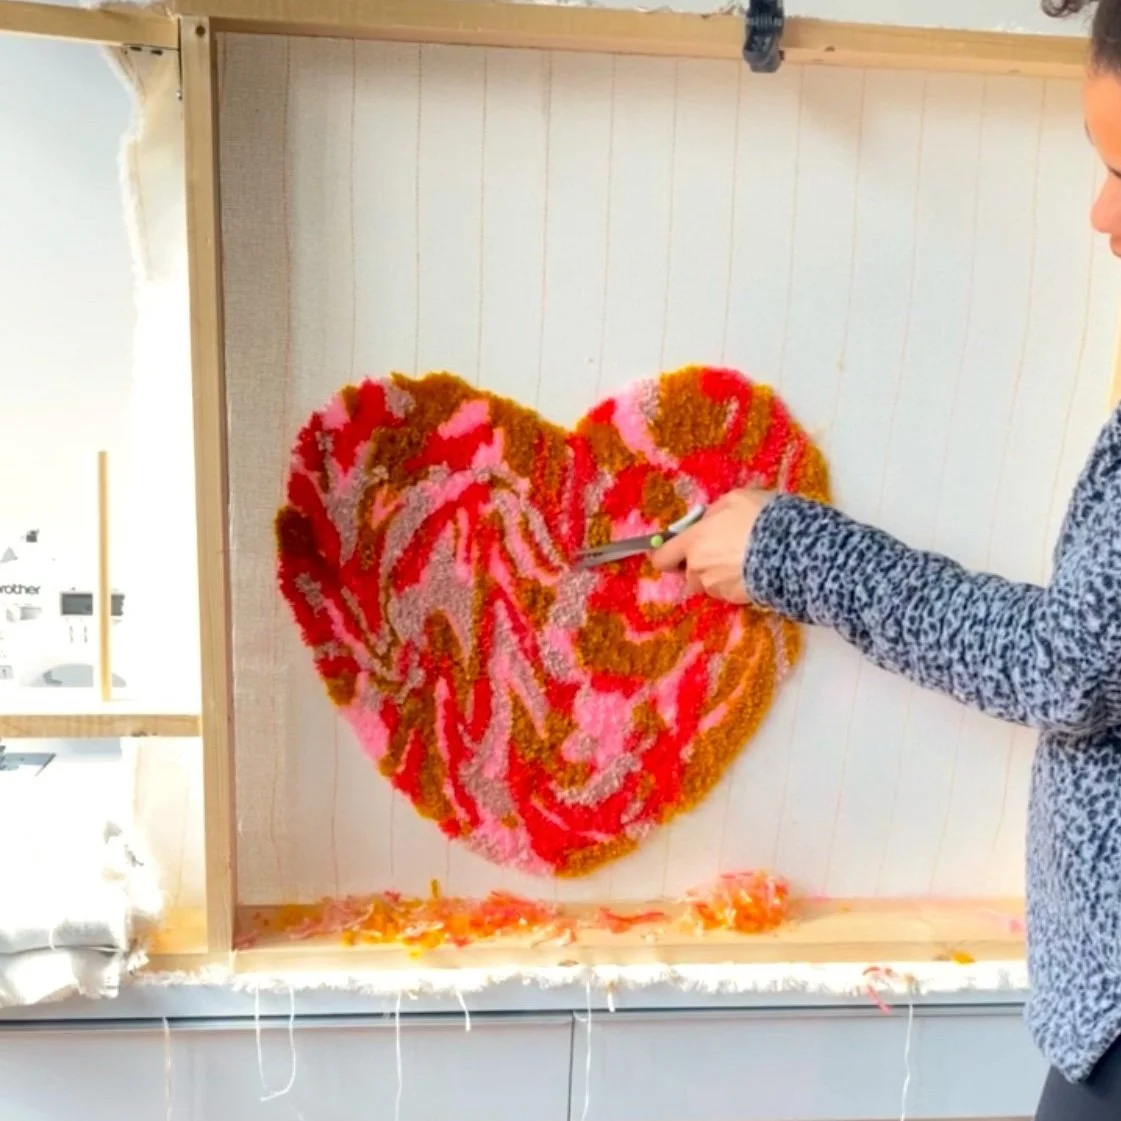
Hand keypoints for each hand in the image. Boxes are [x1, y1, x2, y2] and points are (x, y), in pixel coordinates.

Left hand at [651, 489, 772, 603]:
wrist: (793, 550)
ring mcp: (716, 587)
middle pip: (687, 575)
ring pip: (708, 585)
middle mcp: (698, 568)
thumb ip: (713, 512)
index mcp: (694, 542)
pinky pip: (727, 592)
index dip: (667, 556)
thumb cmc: (761, 519)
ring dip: (716, 576)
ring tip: (740, 562)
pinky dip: (734, 584)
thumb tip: (706, 520)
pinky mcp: (735, 600)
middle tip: (719, 553)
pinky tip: (751, 571)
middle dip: (698, 566)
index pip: (662, 558)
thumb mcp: (735, 500)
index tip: (676, 552)